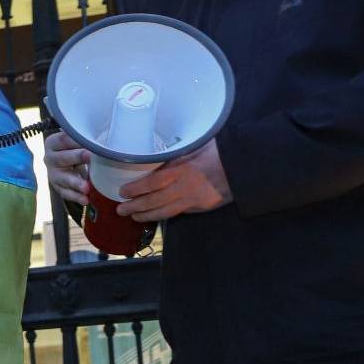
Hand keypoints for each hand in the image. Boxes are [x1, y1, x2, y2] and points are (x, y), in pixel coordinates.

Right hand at [45, 130, 90, 206]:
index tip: (89, 140)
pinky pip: (65, 193)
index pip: (64, 139)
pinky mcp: (57, 187)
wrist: (66, 162)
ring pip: (62, 178)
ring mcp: (52, 174)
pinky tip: (85, 199)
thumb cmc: (75, 149)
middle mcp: (50, 158)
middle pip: (62, 158)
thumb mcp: (77, 141)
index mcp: (53, 143)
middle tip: (90, 156)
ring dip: (75, 182)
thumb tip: (106, 133)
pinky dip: (75, 197)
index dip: (76, 140)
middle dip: (76, 157)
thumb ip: (85, 138)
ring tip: (86, 187)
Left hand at [117, 140, 232, 221]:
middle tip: (121, 210)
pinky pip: (178, 213)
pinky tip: (156, 215)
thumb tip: (160, 151)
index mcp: (181, 171)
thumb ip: (177, 153)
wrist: (242, 168)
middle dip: (135, 207)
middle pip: (154, 201)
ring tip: (134, 217)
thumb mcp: (195, 146)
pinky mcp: (201, 207)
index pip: (151, 183)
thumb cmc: (219, 152)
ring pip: (164, 212)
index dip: (135, 190)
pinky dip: (164, 215)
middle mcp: (184, 188)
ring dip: (147, 215)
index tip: (123, 192)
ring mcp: (193, 201)